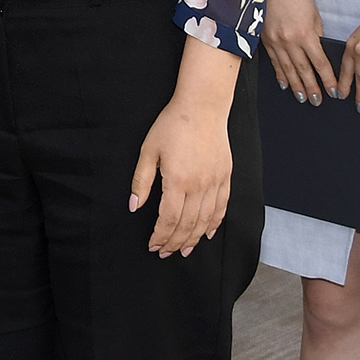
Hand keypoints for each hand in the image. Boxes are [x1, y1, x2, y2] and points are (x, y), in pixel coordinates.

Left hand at [130, 94, 232, 258]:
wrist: (202, 106)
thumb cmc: (173, 124)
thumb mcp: (149, 150)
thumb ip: (141, 181)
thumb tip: (134, 206)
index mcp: (178, 180)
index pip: (169, 219)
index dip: (160, 236)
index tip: (153, 245)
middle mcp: (199, 185)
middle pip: (188, 225)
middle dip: (174, 242)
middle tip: (165, 253)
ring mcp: (215, 181)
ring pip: (206, 220)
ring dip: (194, 239)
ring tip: (184, 250)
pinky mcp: (225, 176)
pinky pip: (222, 207)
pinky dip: (215, 223)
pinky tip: (208, 233)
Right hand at [261, 0, 336, 105]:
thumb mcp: (314, 16)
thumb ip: (316, 36)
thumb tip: (319, 53)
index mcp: (306, 34)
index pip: (320, 63)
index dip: (327, 79)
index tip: (333, 92)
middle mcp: (290, 41)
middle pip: (304, 71)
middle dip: (312, 88)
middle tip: (318, 101)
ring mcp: (276, 42)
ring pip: (288, 70)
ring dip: (296, 86)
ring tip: (303, 98)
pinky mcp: (265, 40)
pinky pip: (274, 62)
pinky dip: (280, 75)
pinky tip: (285, 85)